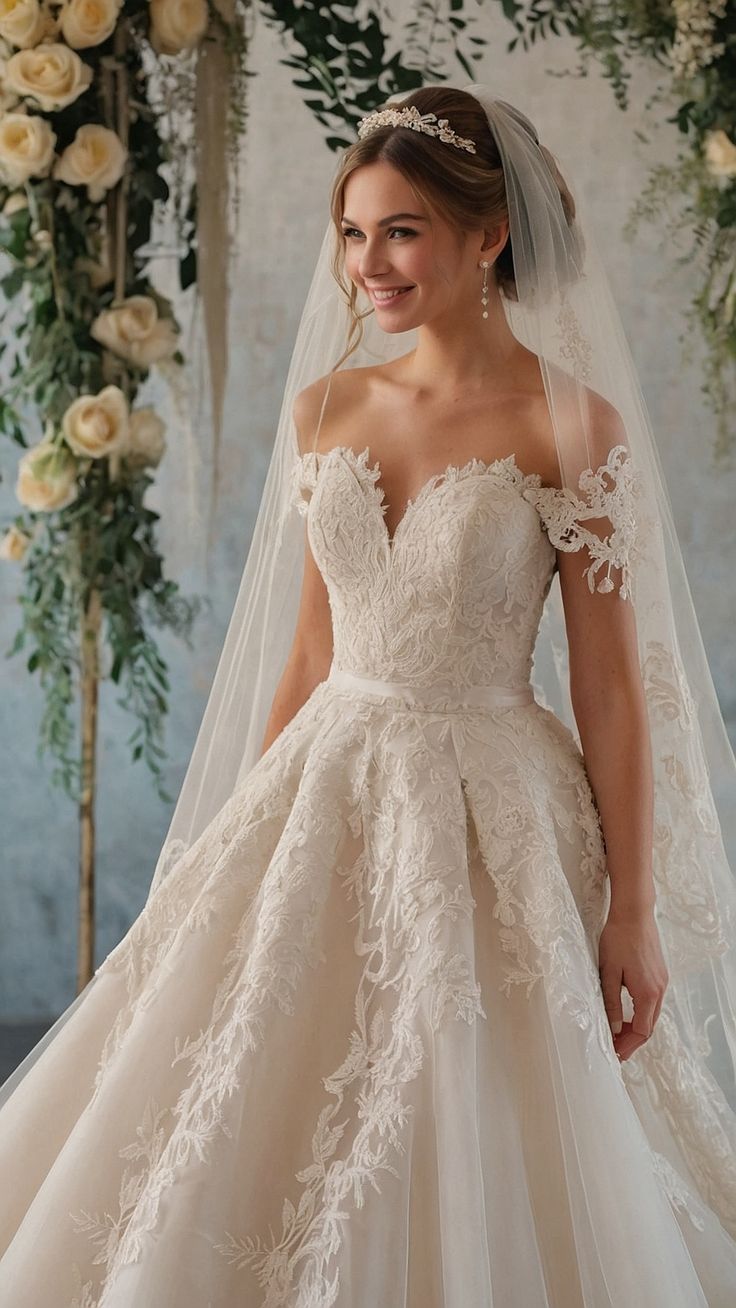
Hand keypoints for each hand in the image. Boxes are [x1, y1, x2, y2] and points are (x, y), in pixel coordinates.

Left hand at [598, 906, 668, 1062]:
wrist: (634, 913)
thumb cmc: (618, 939)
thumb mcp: (609, 973)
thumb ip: (612, 1003)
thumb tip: (613, 1029)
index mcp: (648, 993)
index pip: (642, 1031)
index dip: (627, 1045)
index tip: (614, 1052)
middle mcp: (660, 989)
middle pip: (649, 1026)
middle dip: (632, 1040)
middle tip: (615, 1048)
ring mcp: (662, 981)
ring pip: (652, 1014)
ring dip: (637, 1027)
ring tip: (618, 1033)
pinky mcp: (659, 973)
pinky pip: (653, 1002)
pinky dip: (641, 1013)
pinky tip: (627, 1012)